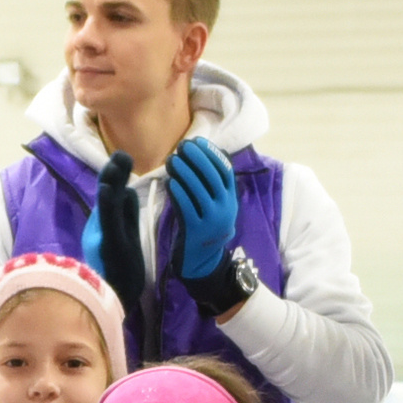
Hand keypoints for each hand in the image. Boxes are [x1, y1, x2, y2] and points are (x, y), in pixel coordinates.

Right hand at [83, 151, 146, 319]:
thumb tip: (129, 191)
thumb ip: (125, 215)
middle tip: (120, 154)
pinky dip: (106, 205)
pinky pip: (108, 222)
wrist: (115, 299)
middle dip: (113, 174)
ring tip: (116, 161)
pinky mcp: (108, 246)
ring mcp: (104, 236)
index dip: (115, 176)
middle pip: (109, 195)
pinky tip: (107, 190)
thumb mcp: (122, 237)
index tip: (121, 158)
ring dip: (111, 182)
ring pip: (108, 204)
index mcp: (107, 223)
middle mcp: (102, 227)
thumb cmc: (118, 271)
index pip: (112, 195)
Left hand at [168, 135, 239, 278]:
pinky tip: (171, 182)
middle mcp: (225, 208)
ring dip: (186, 173)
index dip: (212, 155)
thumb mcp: (213, 206)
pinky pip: (188, 208)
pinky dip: (180, 193)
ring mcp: (212, 220)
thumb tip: (200, 157)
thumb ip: (209, 186)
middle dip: (199, 159)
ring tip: (173, 159)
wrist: (202, 261)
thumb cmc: (203, 227)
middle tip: (183, 146)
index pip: (225, 171)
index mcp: (230, 200)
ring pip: (200, 191)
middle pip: (213, 178)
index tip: (198, 142)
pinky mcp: (197, 230)